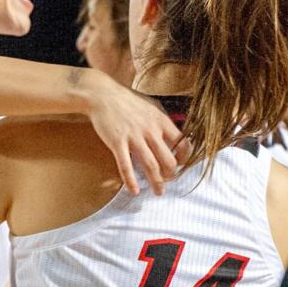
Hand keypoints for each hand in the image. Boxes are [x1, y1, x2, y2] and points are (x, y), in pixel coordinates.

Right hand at [85, 74, 187, 195]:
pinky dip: (131, 181)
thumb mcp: (152, 105)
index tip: (181, 165)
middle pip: (169, 159)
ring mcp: (134, 137)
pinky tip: (134, 190)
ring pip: (151, 166)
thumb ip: (163, 121)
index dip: (185, 158)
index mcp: (161, 120)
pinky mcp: (117, 142)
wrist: (102, 94)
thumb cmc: (127, 100)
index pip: (183, 143)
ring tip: (158, 192)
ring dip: (156, 182)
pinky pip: (126, 166)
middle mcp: (150, 130)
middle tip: (167, 180)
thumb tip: (175, 135)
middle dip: (171, 174)